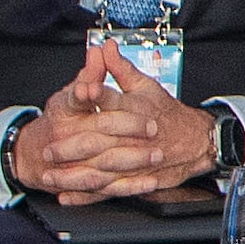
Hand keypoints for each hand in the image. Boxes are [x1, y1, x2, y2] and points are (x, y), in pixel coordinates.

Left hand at [19, 40, 217, 201]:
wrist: (195, 141)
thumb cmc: (166, 113)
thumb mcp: (145, 85)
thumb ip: (120, 67)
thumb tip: (104, 47)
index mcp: (136, 109)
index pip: (111, 101)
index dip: (93, 96)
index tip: (76, 95)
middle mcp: (134, 136)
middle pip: (101, 141)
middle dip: (72, 147)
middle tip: (49, 149)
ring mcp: (135, 161)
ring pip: (101, 170)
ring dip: (74, 174)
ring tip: (51, 175)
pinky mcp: (136, 180)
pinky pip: (108, 190)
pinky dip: (86, 196)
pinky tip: (67, 196)